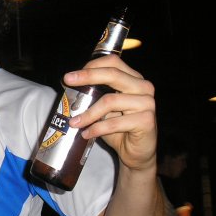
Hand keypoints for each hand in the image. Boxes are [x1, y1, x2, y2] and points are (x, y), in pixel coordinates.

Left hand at [63, 54, 156, 172]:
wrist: (136, 153)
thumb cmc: (118, 128)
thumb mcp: (104, 109)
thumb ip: (95, 95)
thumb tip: (69, 88)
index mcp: (134, 79)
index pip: (113, 62)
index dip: (92, 66)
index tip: (71, 75)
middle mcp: (143, 87)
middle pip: (113, 75)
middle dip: (87, 76)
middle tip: (68, 80)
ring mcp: (147, 103)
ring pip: (110, 101)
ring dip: (88, 113)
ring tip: (74, 122)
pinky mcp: (146, 121)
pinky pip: (114, 123)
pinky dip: (97, 129)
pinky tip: (86, 134)